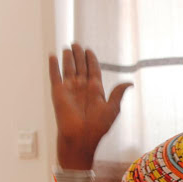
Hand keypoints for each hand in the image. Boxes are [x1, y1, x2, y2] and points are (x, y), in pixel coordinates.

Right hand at [49, 43, 131, 168]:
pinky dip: (53, 66)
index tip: (89, 50)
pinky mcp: (58, 93)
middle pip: (80, 67)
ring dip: (68, 58)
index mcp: (96, 90)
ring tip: (67, 47)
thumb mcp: (112, 108)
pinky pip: (55, 76)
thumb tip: (129, 82)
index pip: (93, 70)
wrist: (81, 137)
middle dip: (79, 55)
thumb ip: (118, 93)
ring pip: (68, 69)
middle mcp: (82, 88)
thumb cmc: (98, 126)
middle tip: (76, 44)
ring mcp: (70, 90)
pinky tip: (53, 56)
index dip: (91, 60)